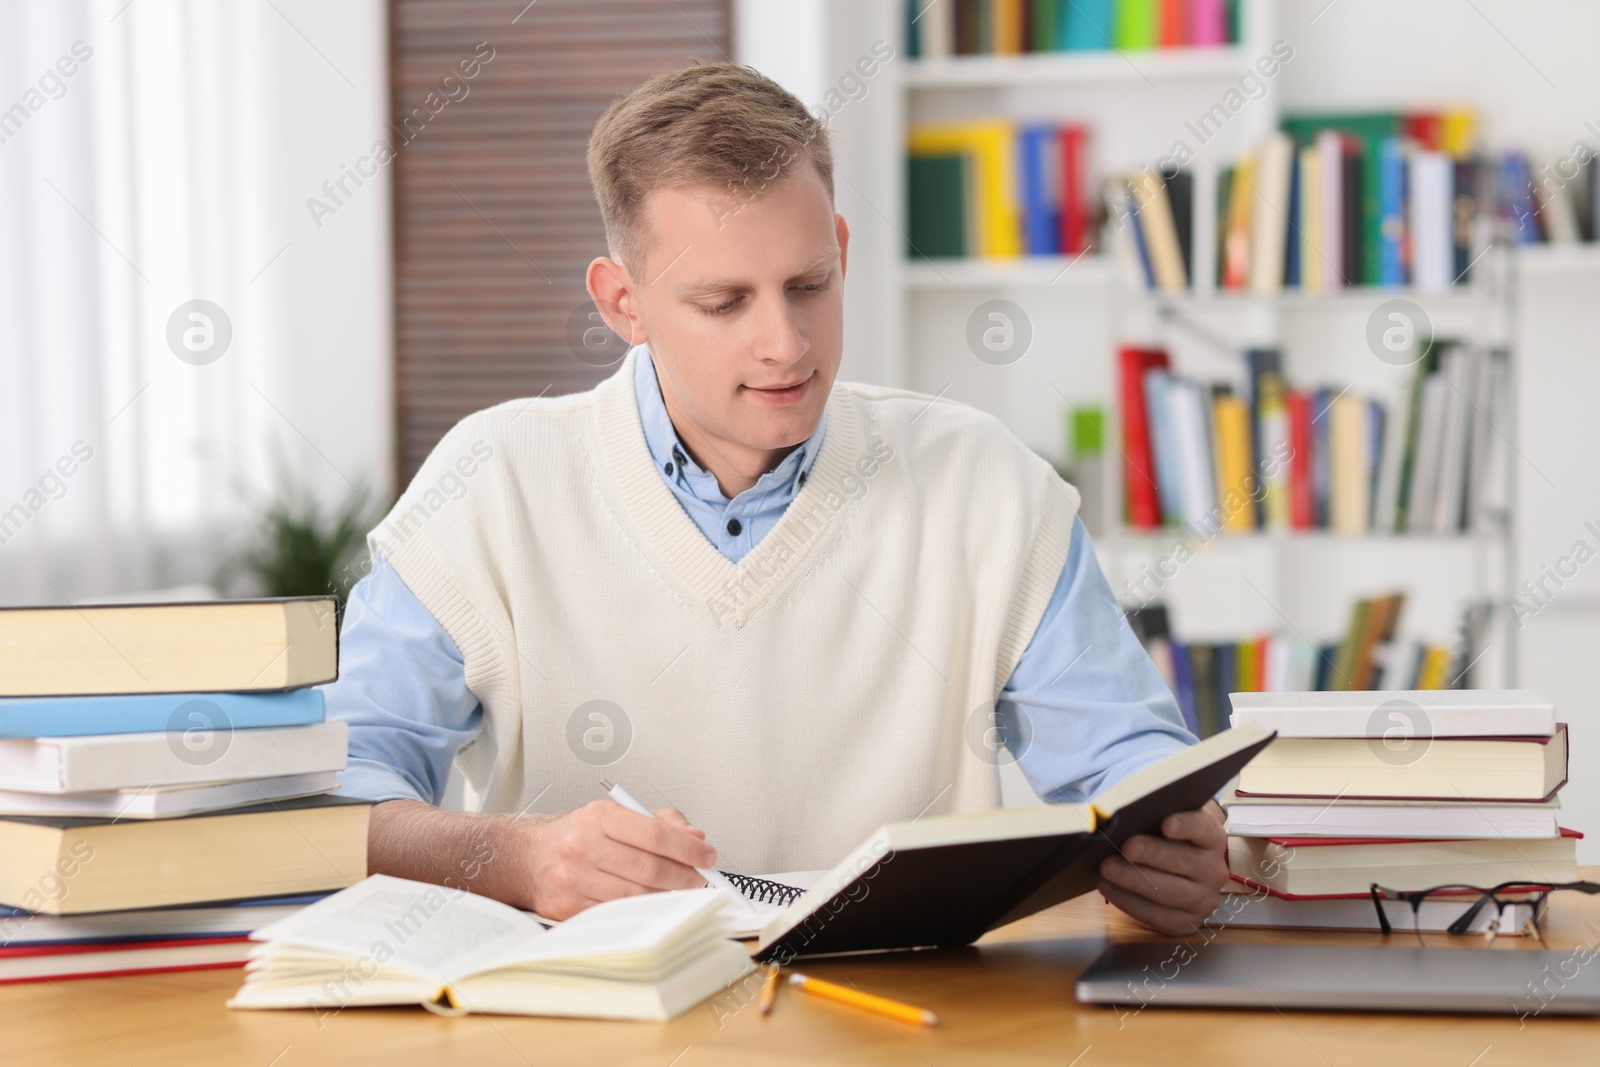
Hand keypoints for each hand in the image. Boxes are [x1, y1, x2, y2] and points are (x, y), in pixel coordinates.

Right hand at [519, 801, 717, 919]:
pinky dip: (642, 911)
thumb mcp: (615, 814)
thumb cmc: (578, 835)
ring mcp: (574, 880)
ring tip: (680, 890)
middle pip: (649, 869)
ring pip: (636, 896)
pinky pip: (618, 914)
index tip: (708, 855)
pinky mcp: (569, 909)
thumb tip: (696, 837)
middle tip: (700, 878)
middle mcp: (583, 846)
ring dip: (667, 896)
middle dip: (684, 876)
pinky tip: (653, 903)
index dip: (688, 848)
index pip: (654, 833)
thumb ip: (660, 821)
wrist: (529, 858)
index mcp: (598, 817)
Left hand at [1097, 799, 1228, 935]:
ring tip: (1107, 868)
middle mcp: (1213, 869)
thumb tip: (1117, 816)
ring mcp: (1203, 898)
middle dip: (1152, 853)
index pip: (1202, 828)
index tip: (1166, 824)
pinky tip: (1108, 888)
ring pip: (1170, 892)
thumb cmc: (1163, 837)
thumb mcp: (1163, 820)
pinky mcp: (1186, 921)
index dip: (1186, 825)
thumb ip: (1149, 816)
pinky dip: (1129, 902)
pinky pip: (1158, 916)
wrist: (1177, 869)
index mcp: (1211, 837)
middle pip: (1184, 860)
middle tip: (1125, 847)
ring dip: (1135, 880)